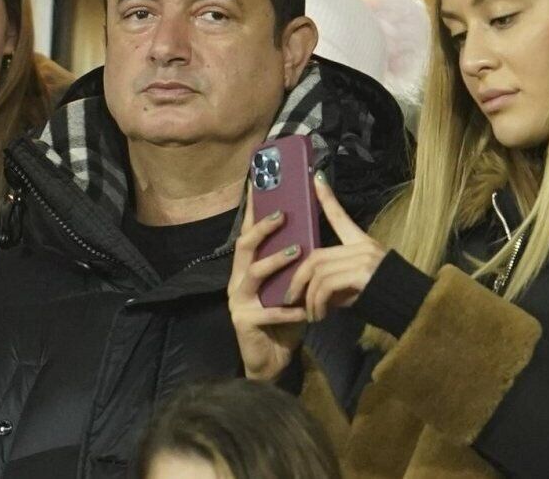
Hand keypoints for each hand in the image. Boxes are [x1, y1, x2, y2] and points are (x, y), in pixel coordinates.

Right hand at [228, 187, 306, 381]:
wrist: (272, 361)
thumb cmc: (284, 320)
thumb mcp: (290, 288)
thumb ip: (294, 266)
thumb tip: (311, 235)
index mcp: (247, 269)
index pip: (248, 234)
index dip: (252, 212)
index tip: (259, 187)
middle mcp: (237, 281)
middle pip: (244, 247)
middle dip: (262, 229)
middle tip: (282, 214)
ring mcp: (238, 301)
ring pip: (254, 274)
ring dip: (276, 261)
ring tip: (298, 252)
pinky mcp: (244, 321)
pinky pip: (267, 311)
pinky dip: (288, 309)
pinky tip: (305, 309)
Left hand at [285, 173, 387, 322]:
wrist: (414, 310)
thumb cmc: (386, 300)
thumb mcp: (356, 288)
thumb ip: (335, 284)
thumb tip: (311, 291)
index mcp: (362, 244)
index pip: (340, 216)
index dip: (327, 197)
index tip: (316, 178)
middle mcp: (363, 246)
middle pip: (316, 256)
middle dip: (298, 278)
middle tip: (290, 298)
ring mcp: (363, 258)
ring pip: (319, 272)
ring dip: (309, 297)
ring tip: (310, 315)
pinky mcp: (363, 272)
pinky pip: (327, 285)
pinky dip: (317, 303)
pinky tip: (319, 316)